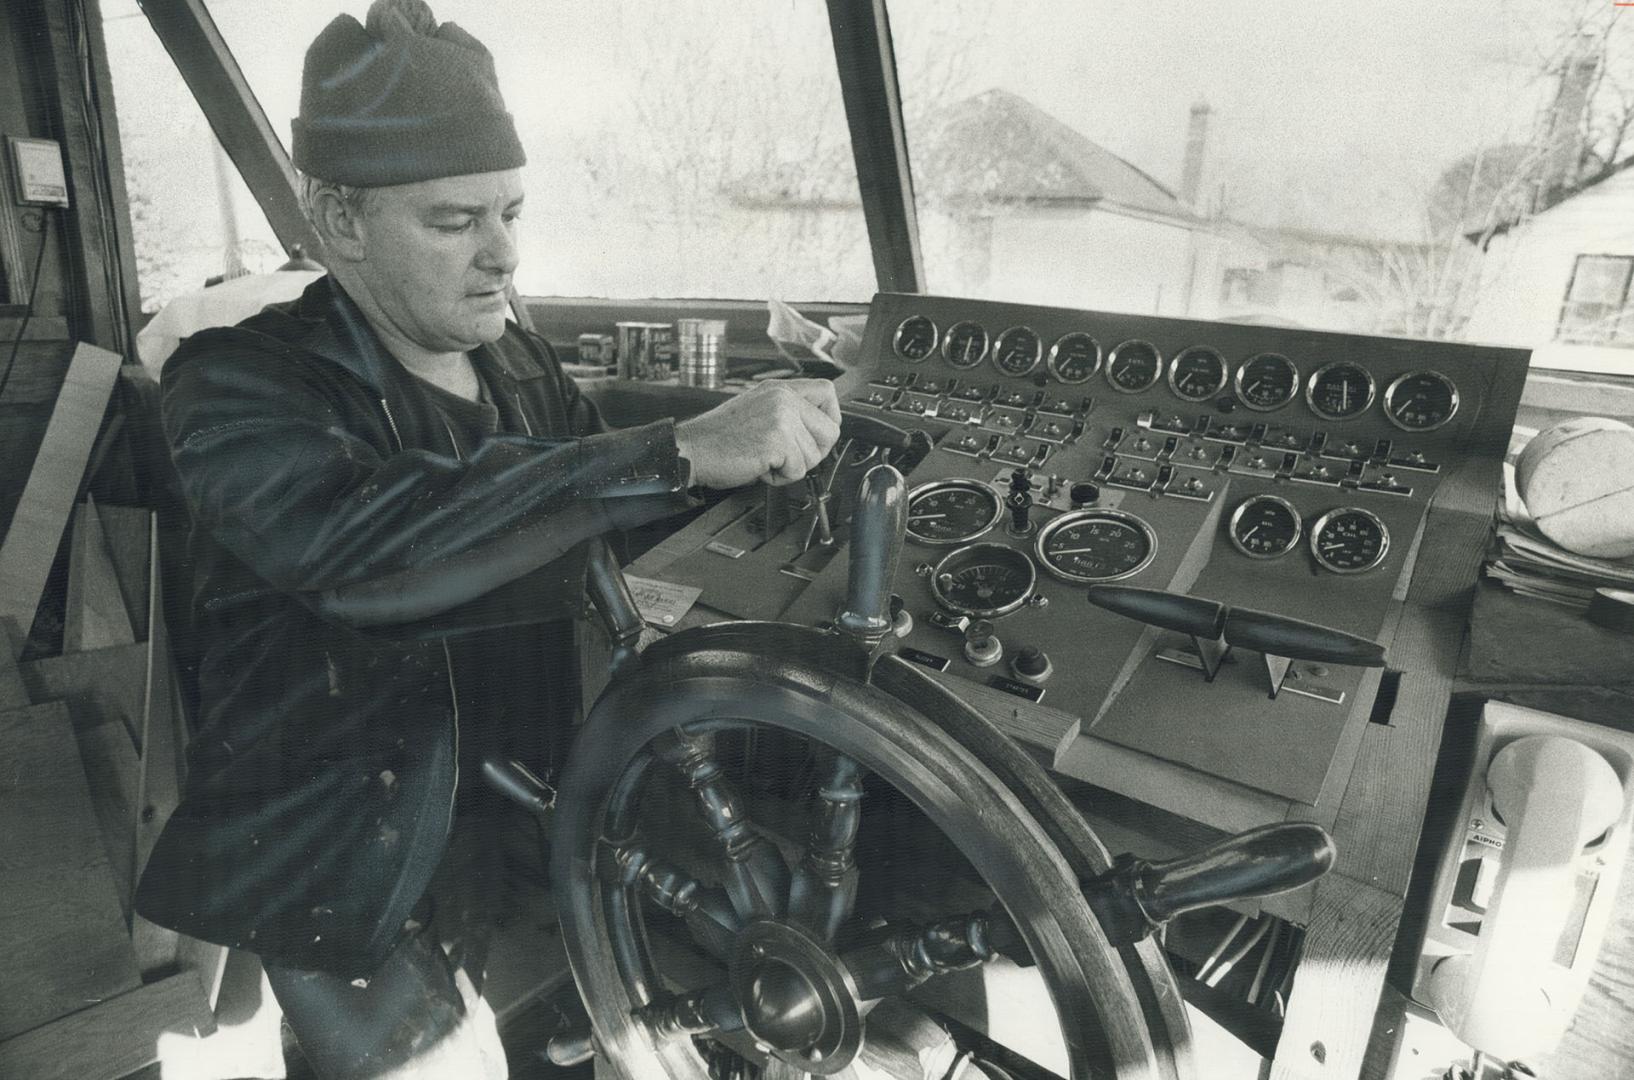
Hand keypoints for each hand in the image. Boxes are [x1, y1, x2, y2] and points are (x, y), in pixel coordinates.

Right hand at [674, 379, 841, 488]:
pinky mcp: (777, 440)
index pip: (827, 391)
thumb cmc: (719, 438)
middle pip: (830, 430)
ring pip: (814, 455)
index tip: (817, 434)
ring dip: (791, 467)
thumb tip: (817, 430)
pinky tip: (759, 467)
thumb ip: (787, 413)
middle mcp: (783, 398)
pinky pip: (798, 470)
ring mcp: (781, 417)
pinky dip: (780, 478)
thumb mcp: (758, 410)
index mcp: (779, 389)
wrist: (692, 450)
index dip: (830, 417)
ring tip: (764, 459)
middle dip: (814, 452)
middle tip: (787, 457)